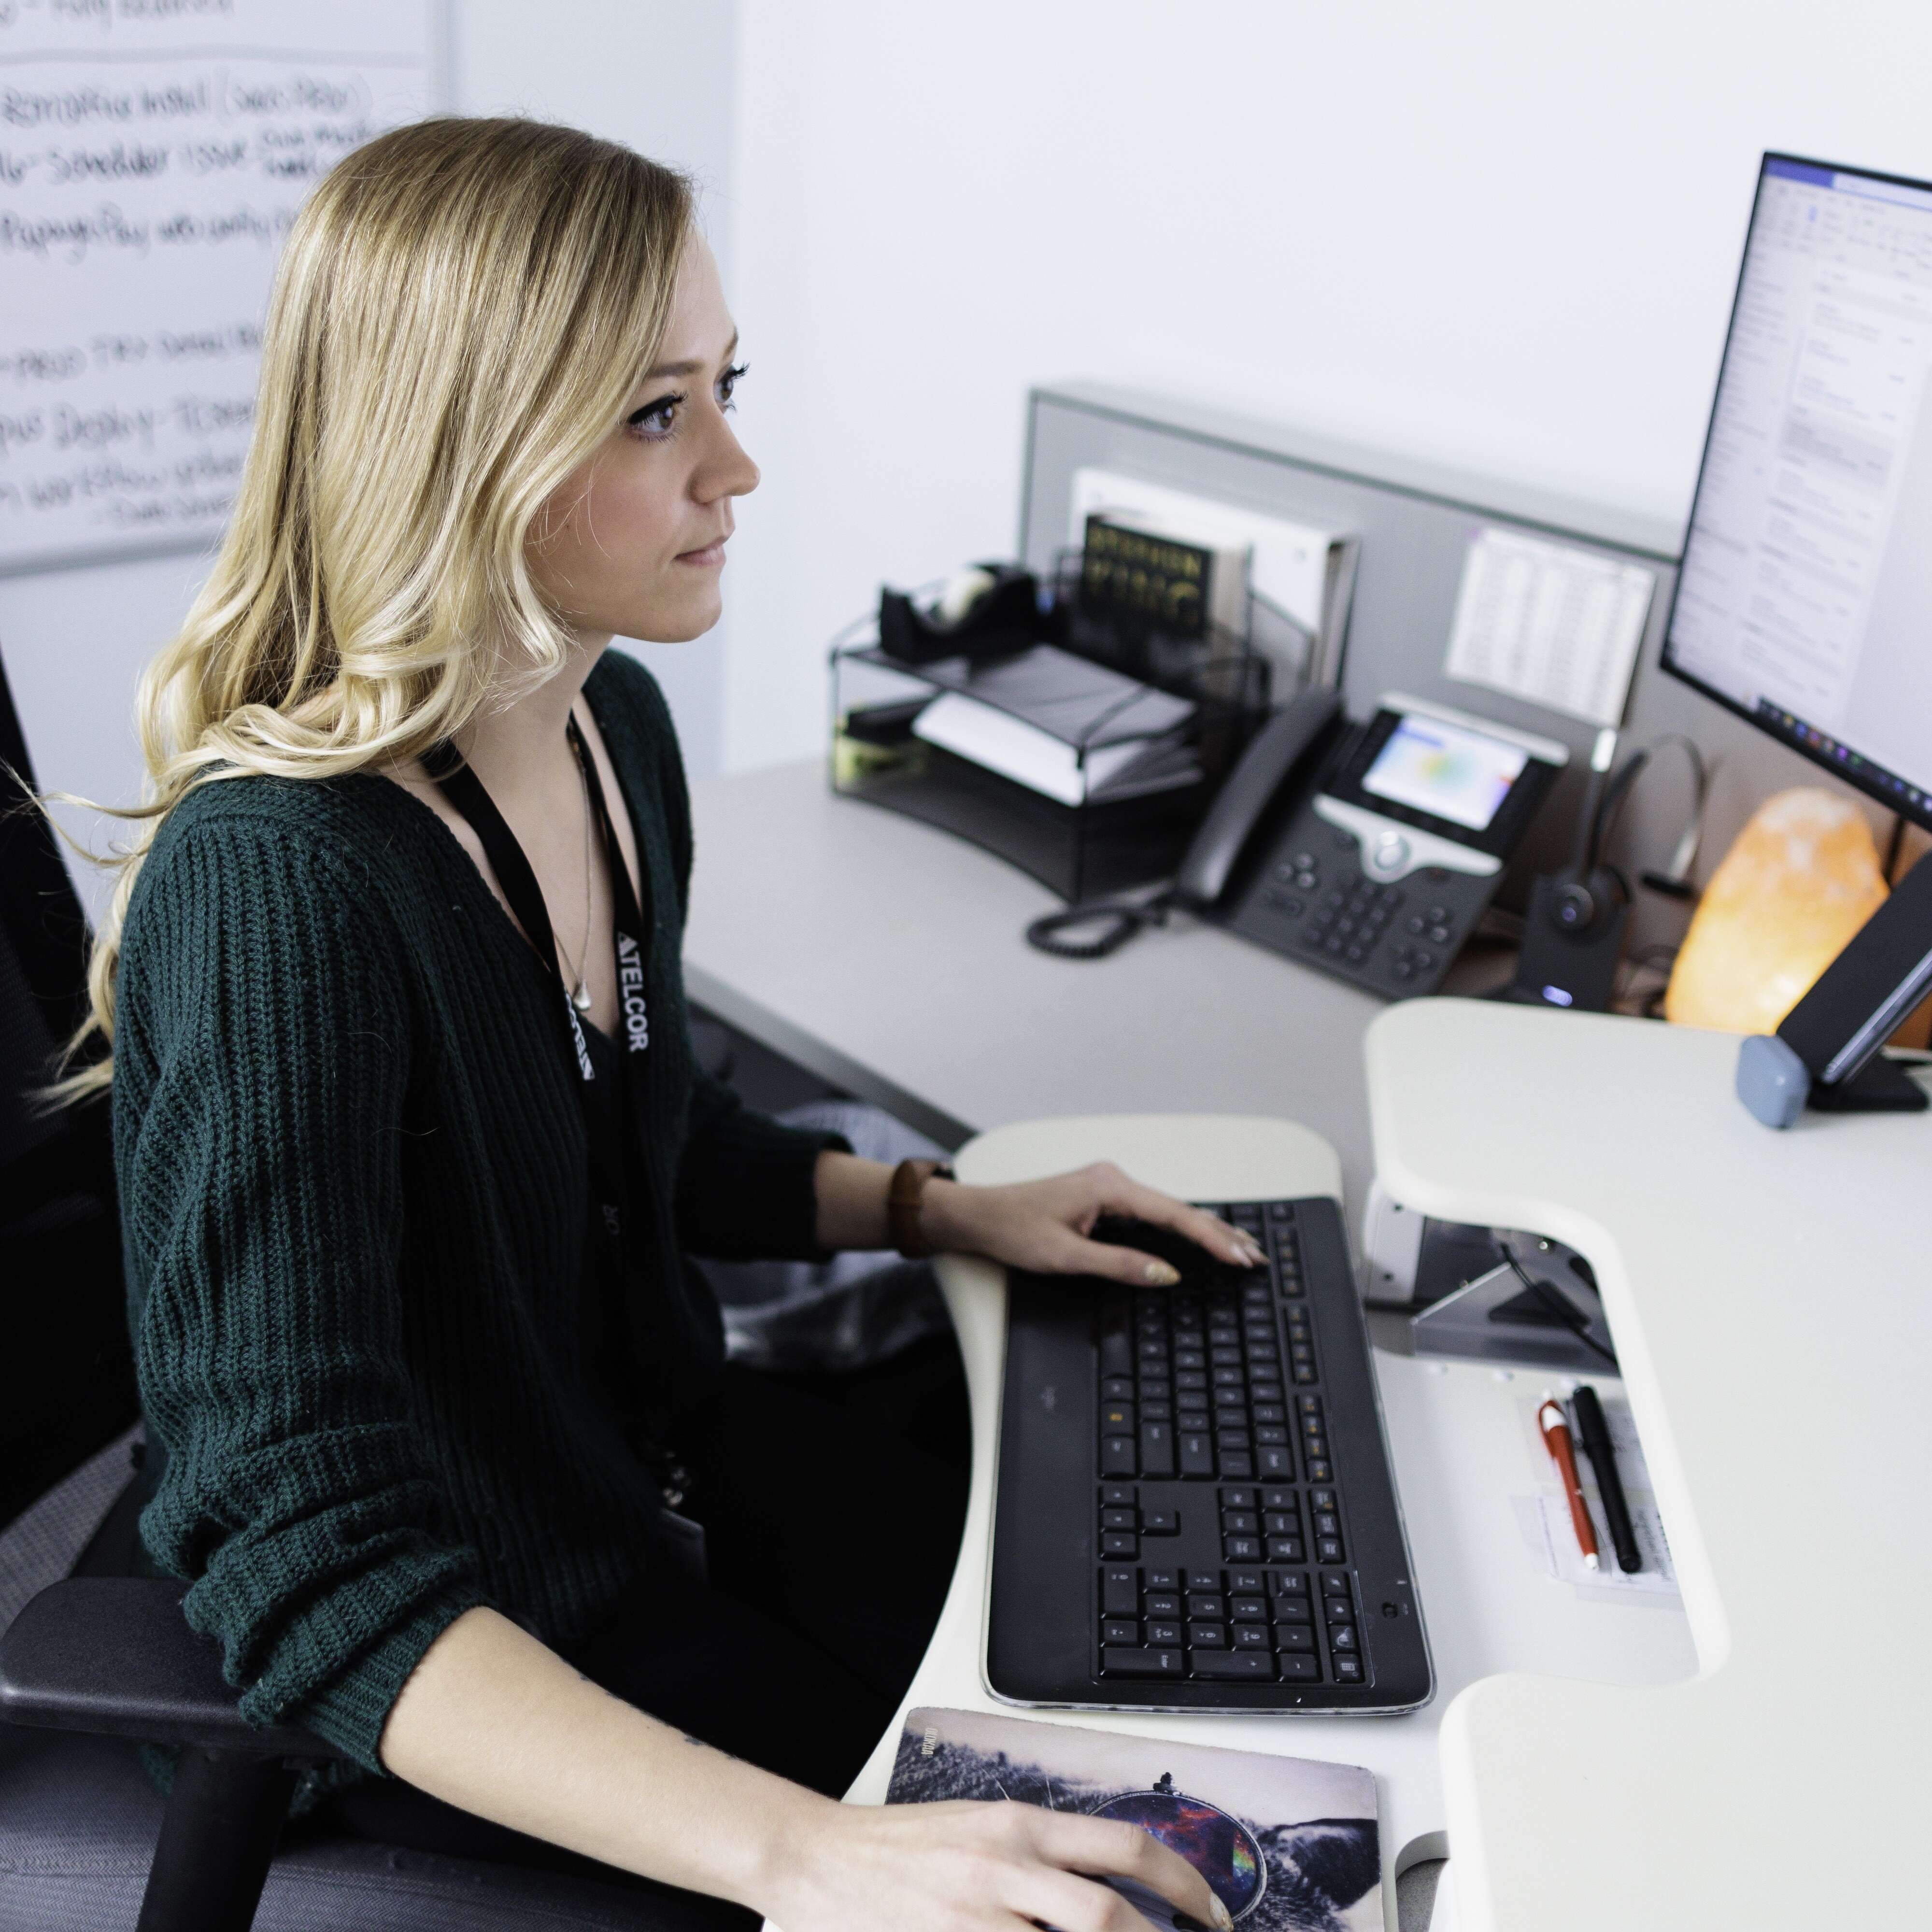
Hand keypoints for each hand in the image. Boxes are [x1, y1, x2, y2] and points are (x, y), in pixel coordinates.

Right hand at [764, 1796, 1234, 1931]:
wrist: (815, 1859)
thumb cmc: (901, 1849)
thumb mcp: (981, 1829)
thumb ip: (1044, 1857)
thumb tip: (1117, 1894)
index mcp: (1020, 1825)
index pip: (1127, 1848)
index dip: (1186, 1887)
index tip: (1218, 1917)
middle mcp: (1006, 1866)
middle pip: (1111, 1918)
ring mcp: (977, 1918)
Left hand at [920, 1161, 1264, 1285]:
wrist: (979, 1216)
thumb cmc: (1014, 1230)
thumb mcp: (1066, 1256)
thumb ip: (1119, 1265)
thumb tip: (1166, 1274)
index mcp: (1110, 1186)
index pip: (1175, 1214)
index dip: (1212, 1238)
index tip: (1240, 1256)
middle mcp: (1115, 1179)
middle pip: (1180, 1209)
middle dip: (1220, 1233)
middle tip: (1256, 1256)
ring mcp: (1111, 1186)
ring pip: (1170, 1209)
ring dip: (1205, 1230)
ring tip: (1240, 1248)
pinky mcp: (1105, 1197)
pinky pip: (1154, 1212)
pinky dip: (1181, 1227)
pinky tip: (1200, 1237)